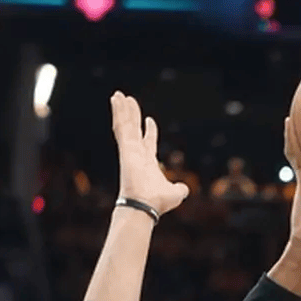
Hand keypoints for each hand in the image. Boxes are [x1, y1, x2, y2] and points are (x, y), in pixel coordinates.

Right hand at [111, 92, 189, 215]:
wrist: (146, 205)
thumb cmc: (158, 202)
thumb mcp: (176, 193)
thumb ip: (180, 189)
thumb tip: (184, 189)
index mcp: (148, 162)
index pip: (148, 142)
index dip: (149, 131)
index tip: (149, 120)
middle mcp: (137, 154)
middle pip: (134, 129)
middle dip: (132, 115)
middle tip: (128, 101)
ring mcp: (130, 149)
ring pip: (125, 125)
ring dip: (122, 109)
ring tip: (118, 95)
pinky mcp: (125, 147)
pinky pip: (121, 126)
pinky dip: (118, 113)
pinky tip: (116, 100)